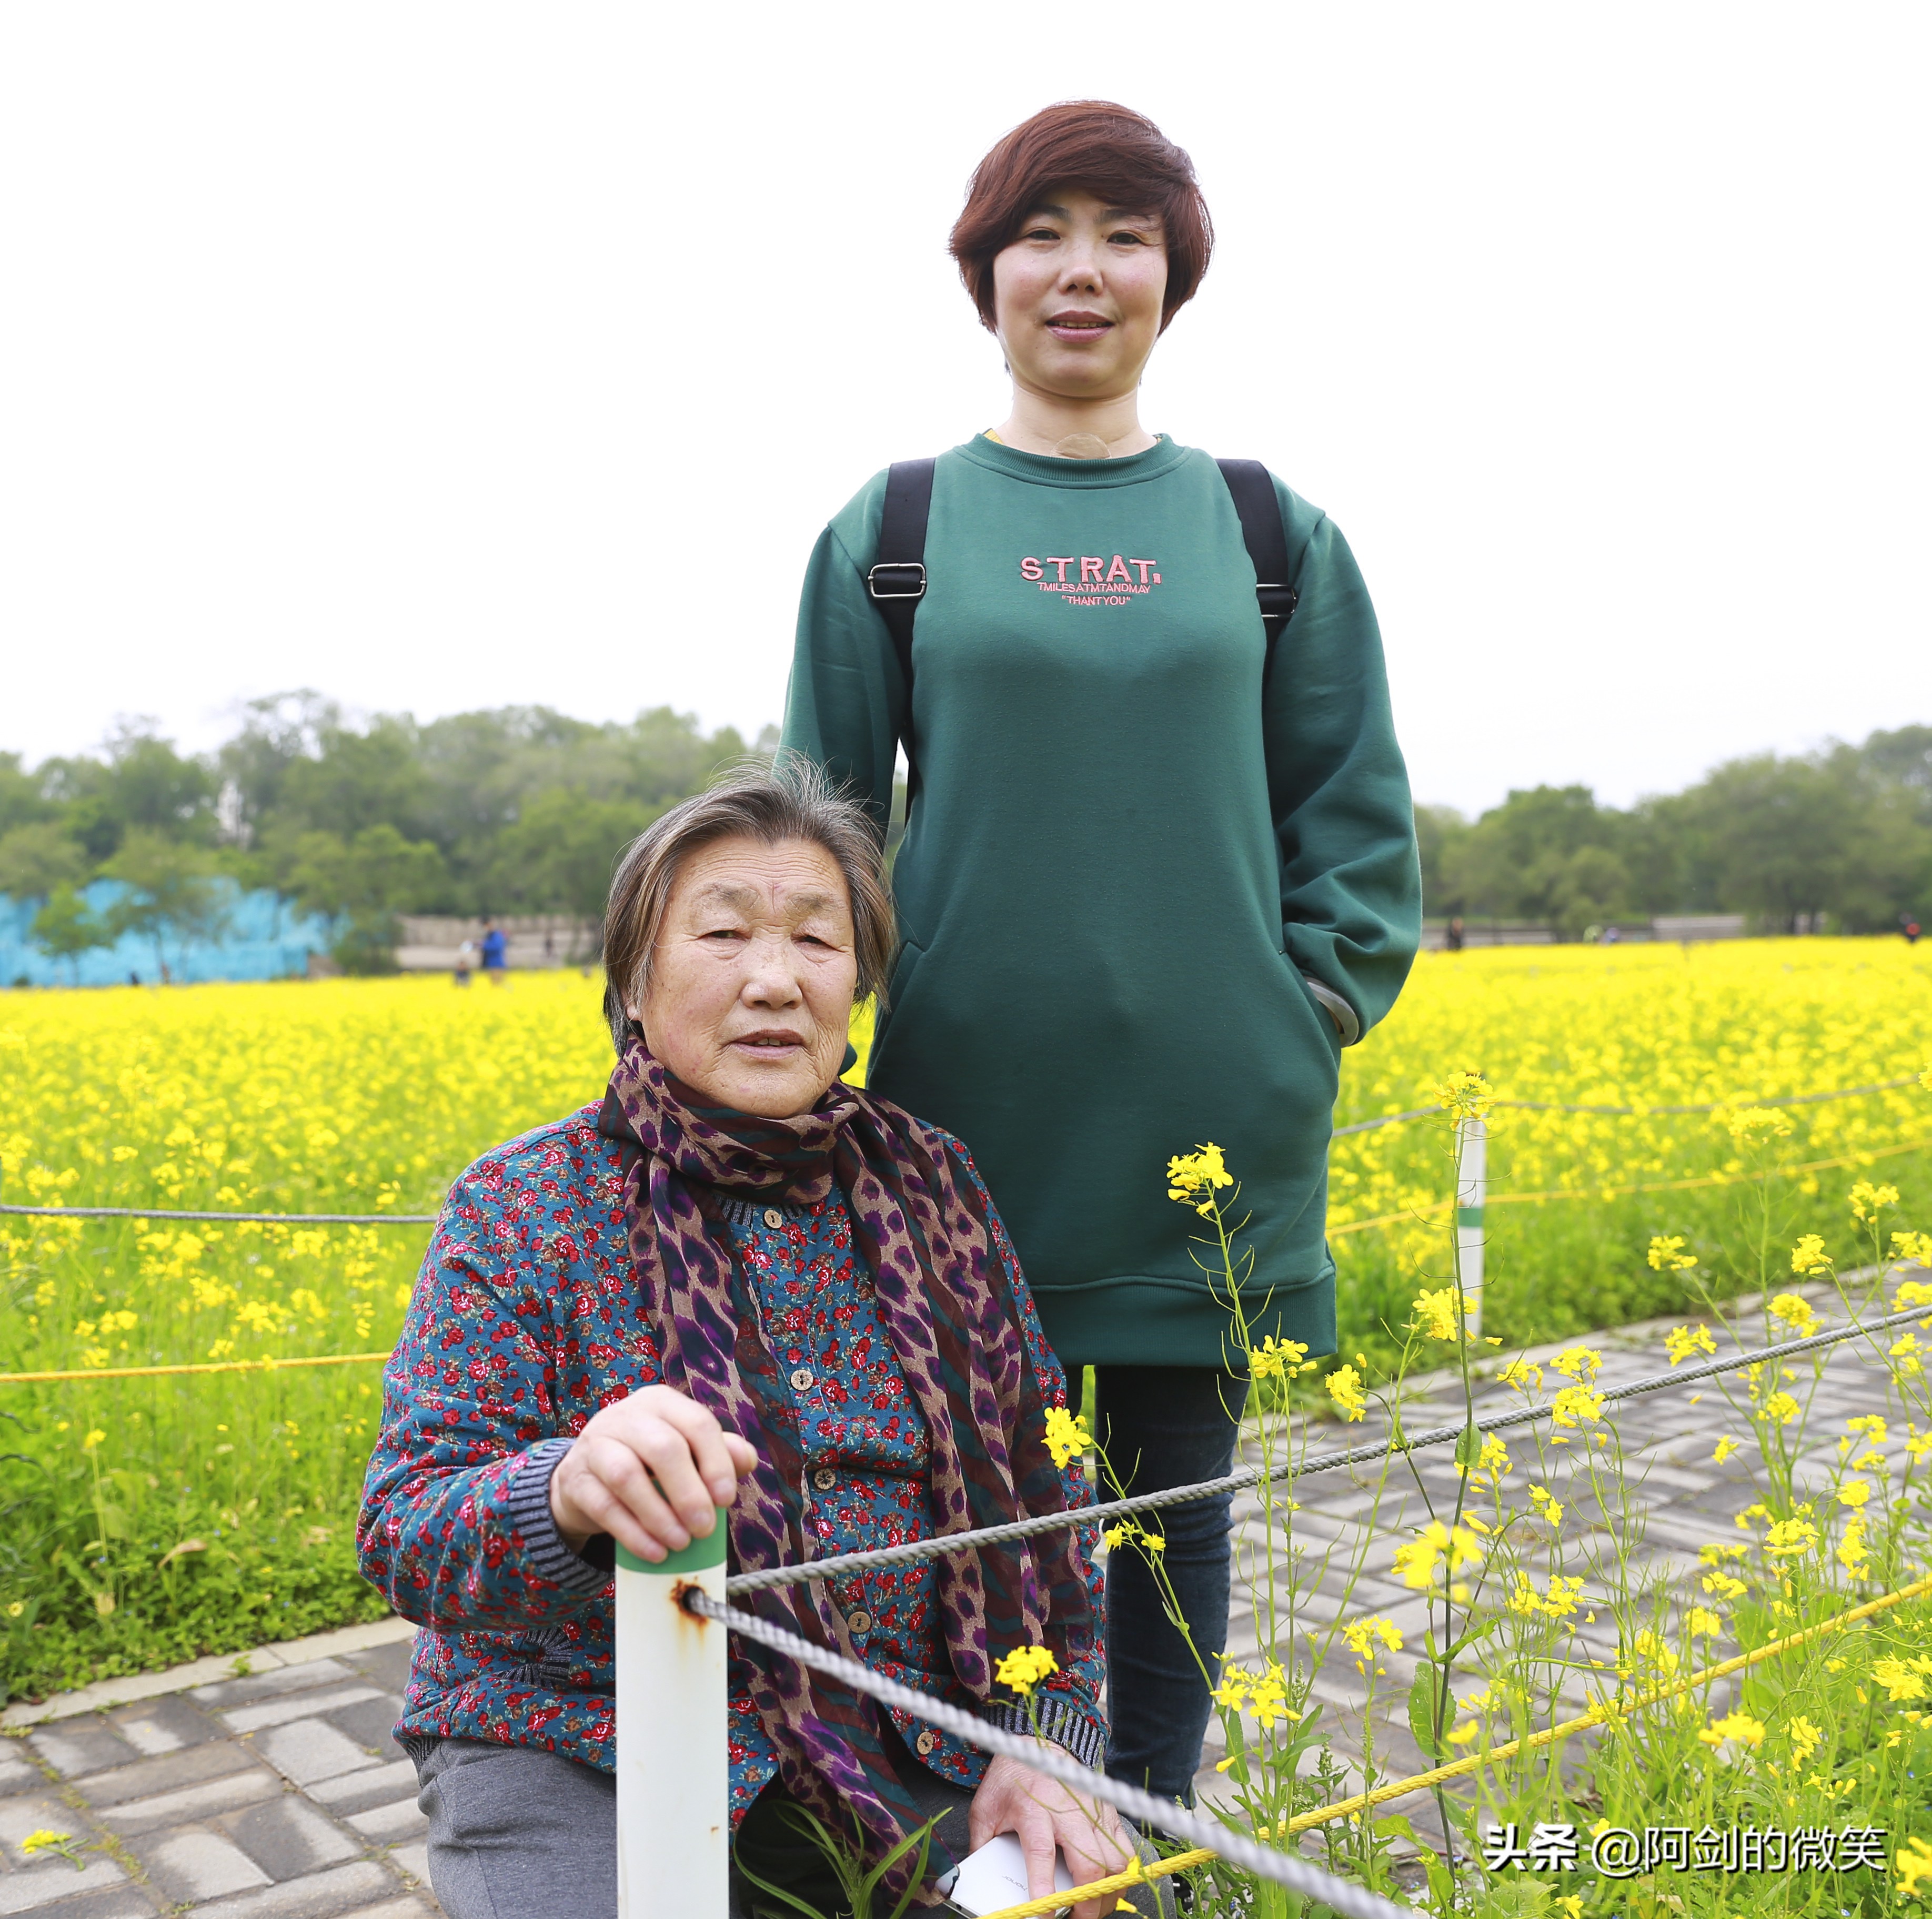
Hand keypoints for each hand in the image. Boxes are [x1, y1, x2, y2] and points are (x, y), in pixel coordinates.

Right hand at [549, 1384, 758, 1562]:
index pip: (696, 1423)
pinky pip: (604, 1507)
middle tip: (704, 1529)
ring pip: (627, 1476)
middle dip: (689, 1493)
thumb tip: (748, 1459)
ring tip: (680, 1543)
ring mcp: (595, 1445)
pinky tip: (655, 1552)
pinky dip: (633, 1533)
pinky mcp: (575, 1480)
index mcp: (661, 1403)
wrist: (585, 1475)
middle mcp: (626, 1416)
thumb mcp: (684, 1450)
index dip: (716, 1462)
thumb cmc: (647, 1461)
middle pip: (663, 1448)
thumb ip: (718, 1452)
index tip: (726, 1500)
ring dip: (659, 1515)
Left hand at [969, 1750, 1132, 1918]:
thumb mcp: (985, 1808)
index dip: (1045, 1888)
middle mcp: (1068, 1811)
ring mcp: (1093, 1812)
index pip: (1042, 1853)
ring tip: (1092, 1906)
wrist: (1039, 1745)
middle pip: (1089, 1863)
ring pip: (1114, 1860)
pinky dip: (1121, 1874)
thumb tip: (976, 1881)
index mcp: (1034, 1809)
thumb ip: (982, 1845)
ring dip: (1107, 1891)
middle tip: (1076, 1918)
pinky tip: (1109, 1886)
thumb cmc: (1012, 1778)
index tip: (1045, 1914)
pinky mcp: (1107, 1812)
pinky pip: (1125, 1849)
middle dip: (1086, 1901)